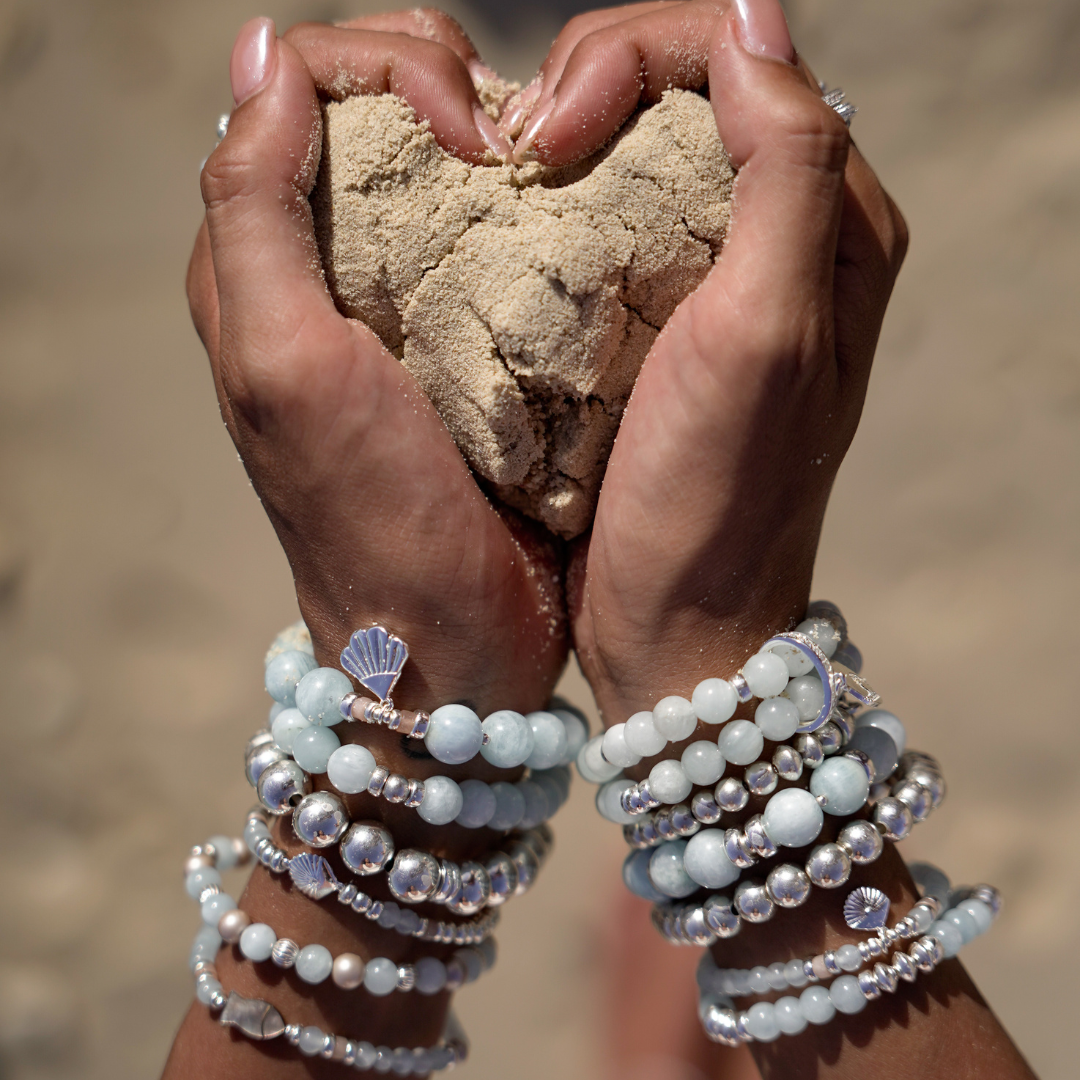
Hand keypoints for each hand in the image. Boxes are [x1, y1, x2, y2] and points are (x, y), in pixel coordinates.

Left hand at [188, 14, 562, 716]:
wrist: (449, 639)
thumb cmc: (371, 515)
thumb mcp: (288, 365)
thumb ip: (253, 210)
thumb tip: (267, 55)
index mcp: (256, 263)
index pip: (302, 86)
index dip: (390, 65)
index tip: (474, 131)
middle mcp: (317, 272)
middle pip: (370, 110)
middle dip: (445, 83)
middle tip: (513, 142)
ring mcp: (393, 308)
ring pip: (430, 163)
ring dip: (494, 140)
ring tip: (547, 169)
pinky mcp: (458, 345)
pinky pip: (482, 234)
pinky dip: (525, 204)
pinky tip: (562, 221)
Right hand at [507, 0, 906, 718]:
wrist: (674, 620)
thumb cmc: (714, 499)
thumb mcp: (765, 335)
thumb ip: (786, 168)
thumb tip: (752, 19)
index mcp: (833, 225)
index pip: (744, 59)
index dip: (639, 54)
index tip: (556, 126)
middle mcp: (788, 240)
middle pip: (694, 89)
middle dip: (597, 82)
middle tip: (525, 145)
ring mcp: (725, 279)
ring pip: (651, 145)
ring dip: (573, 136)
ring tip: (512, 175)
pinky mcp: (668, 321)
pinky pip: (621, 215)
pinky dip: (564, 198)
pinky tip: (521, 222)